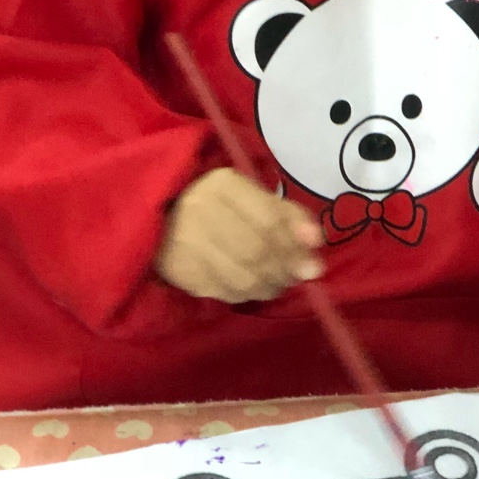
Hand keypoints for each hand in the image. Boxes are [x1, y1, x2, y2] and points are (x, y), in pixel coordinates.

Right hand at [156, 167, 324, 303]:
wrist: (161, 220)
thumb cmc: (218, 206)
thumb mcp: (252, 197)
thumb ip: (287, 215)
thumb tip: (316, 241)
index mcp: (222, 185)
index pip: (268, 219)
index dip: (294, 244)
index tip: (313, 260)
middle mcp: (200, 209)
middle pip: (256, 250)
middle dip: (284, 269)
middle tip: (296, 275)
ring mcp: (186, 242)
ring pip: (242, 277)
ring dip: (269, 286)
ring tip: (277, 282)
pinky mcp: (180, 271)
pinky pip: (225, 292)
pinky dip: (248, 294)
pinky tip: (253, 286)